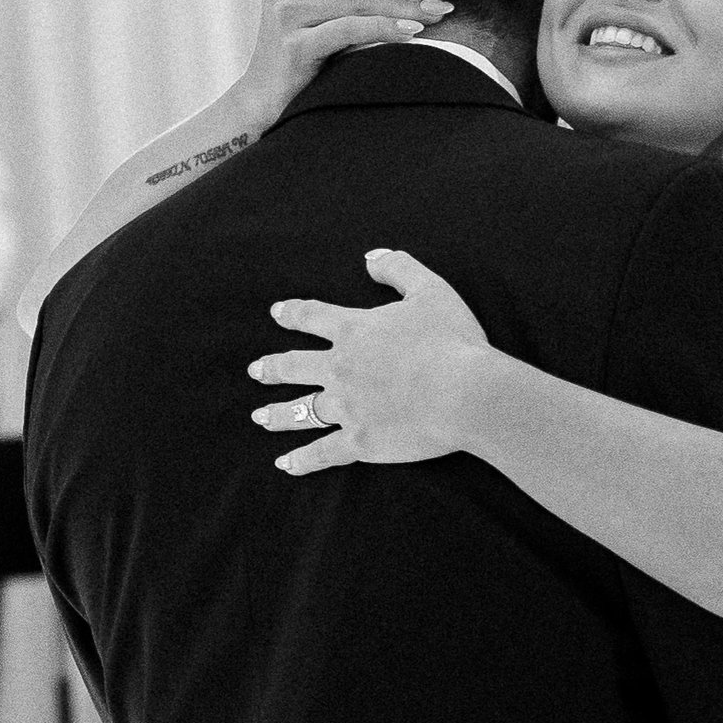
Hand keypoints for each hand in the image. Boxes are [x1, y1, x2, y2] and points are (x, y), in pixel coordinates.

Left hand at [250, 248, 492, 470]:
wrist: (466, 393)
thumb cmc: (452, 341)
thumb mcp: (429, 289)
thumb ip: (398, 268)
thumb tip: (370, 258)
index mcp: (353, 330)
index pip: (313, 317)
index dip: (293, 314)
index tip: (277, 314)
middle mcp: (340, 368)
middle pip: (295, 366)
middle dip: (272, 369)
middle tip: (255, 371)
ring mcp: (347, 408)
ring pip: (301, 411)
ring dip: (278, 415)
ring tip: (260, 418)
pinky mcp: (360, 442)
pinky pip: (323, 452)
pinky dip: (302, 460)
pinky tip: (285, 464)